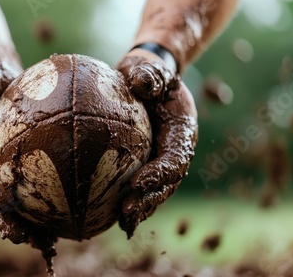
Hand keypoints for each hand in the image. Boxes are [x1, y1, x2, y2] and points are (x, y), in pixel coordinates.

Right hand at [0, 63, 57, 258]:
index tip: (1, 198)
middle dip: (6, 222)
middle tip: (25, 235)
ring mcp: (2, 177)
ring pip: (15, 208)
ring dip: (31, 227)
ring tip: (51, 242)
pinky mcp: (22, 177)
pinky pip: (37, 194)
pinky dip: (53, 207)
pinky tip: (78, 215)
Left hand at [116, 49, 197, 237]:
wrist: (149, 79)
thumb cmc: (149, 72)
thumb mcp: (152, 68)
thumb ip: (151, 74)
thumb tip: (141, 81)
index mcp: (182, 131)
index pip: (175, 156)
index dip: (160, 173)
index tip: (138, 182)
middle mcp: (175, 150)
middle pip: (167, 183)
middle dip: (149, 200)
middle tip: (127, 212)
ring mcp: (162, 160)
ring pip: (155, 190)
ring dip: (141, 208)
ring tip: (123, 224)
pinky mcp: (146, 164)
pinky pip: (139, 186)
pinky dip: (128, 201)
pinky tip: (109, 216)